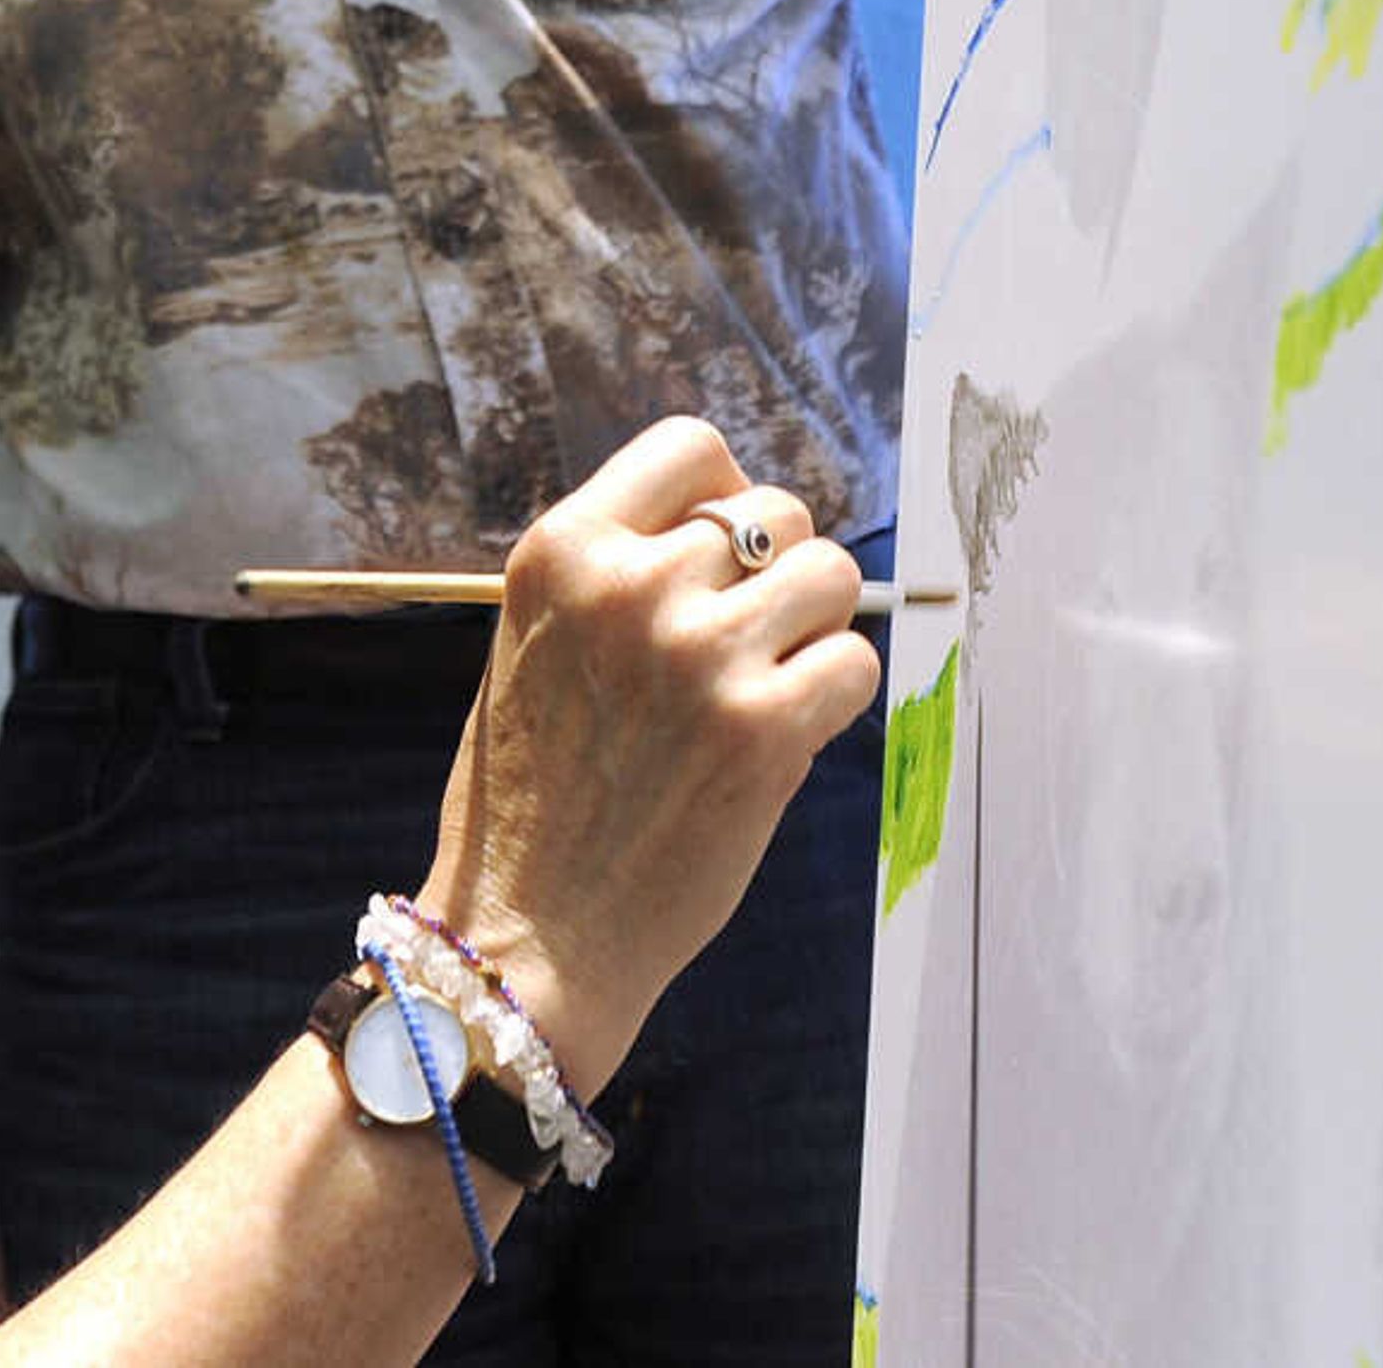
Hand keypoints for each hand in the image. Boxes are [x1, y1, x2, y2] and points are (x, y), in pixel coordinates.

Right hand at [415, 420, 879, 1094]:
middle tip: (746, 644)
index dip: (725, 493)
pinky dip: (836, 697)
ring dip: (815, 628)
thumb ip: (619, 574)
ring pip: (830, 574)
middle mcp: (629, 586)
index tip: (725, 552)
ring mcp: (699, 655)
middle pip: (774, 511)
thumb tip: (737, 527)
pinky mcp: (761, 729)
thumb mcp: (538, 643)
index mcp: (561, 552)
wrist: (529, 935)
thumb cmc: (533, 794)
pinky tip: (787, 734)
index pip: (690, 448)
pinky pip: (854, 663)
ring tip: (769, 685)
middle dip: (776, 572)